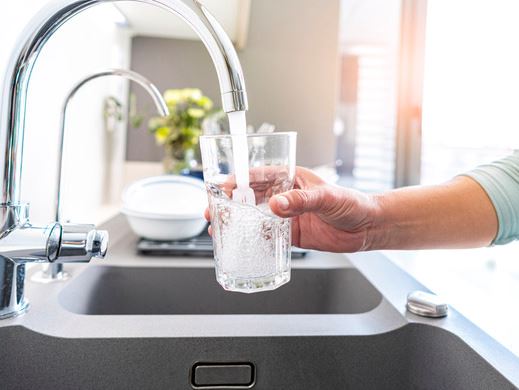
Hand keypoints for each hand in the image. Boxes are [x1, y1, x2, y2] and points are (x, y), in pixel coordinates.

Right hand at [204, 167, 378, 252]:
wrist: (367, 228)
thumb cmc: (352, 203)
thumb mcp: (326, 197)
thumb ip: (301, 201)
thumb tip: (276, 205)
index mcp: (291, 179)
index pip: (259, 176)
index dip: (238, 180)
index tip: (222, 187)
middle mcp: (286, 196)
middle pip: (251, 197)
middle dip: (230, 203)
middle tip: (213, 210)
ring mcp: (287, 215)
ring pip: (255, 217)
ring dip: (237, 221)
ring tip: (219, 227)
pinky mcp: (291, 234)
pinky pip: (268, 236)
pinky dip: (254, 239)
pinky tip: (241, 243)